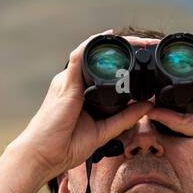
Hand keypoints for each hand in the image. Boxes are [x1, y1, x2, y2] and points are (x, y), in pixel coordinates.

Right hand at [11, 30, 153, 177]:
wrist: (44, 156)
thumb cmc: (67, 145)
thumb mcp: (104, 131)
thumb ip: (125, 118)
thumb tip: (148, 105)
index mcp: (83, 93)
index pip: (105, 71)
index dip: (125, 62)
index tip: (147, 59)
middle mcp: (74, 83)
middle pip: (100, 59)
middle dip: (125, 48)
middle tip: (149, 45)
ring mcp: (68, 82)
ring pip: (92, 53)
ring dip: (116, 44)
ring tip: (139, 41)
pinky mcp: (65, 84)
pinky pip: (79, 56)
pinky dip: (94, 45)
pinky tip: (110, 36)